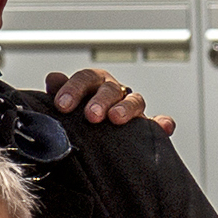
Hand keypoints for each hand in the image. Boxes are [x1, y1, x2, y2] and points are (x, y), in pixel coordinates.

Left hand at [46, 67, 174, 134]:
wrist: (91, 139)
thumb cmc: (77, 117)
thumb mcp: (66, 104)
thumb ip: (60, 91)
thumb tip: (53, 78)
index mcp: (94, 83)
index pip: (85, 79)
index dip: (74, 90)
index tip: (62, 105)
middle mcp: (114, 92)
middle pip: (110, 89)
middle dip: (100, 101)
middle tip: (91, 116)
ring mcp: (131, 108)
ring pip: (135, 101)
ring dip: (126, 108)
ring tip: (117, 118)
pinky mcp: (146, 126)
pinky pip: (157, 122)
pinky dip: (162, 123)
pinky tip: (164, 126)